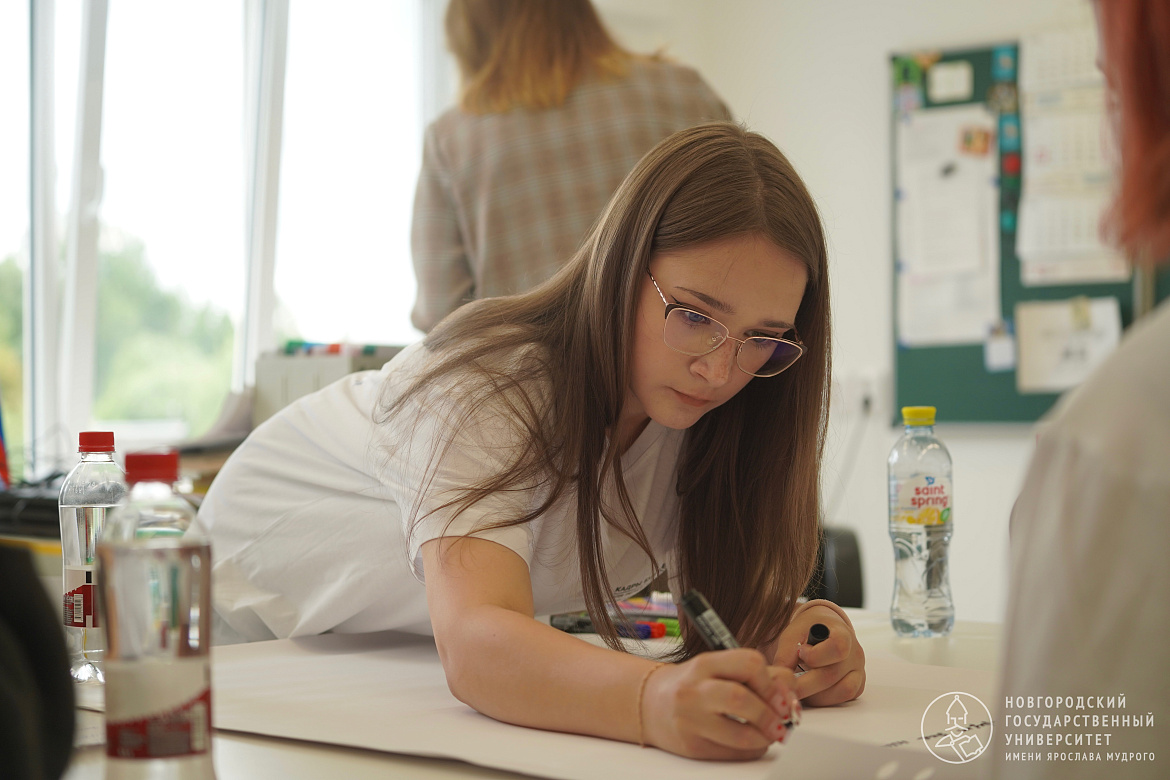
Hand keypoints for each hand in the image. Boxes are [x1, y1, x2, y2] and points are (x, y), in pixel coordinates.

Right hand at [641, 649, 797, 759]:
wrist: (650, 704)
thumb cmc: (694, 685)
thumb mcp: (719, 668)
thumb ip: (756, 675)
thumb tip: (790, 696)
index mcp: (705, 663)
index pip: (749, 663)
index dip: (773, 682)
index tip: (781, 694)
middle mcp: (695, 689)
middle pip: (742, 699)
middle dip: (771, 713)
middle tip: (782, 719)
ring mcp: (691, 720)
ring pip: (741, 735)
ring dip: (766, 736)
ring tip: (771, 733)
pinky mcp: (692, 746)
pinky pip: (733, 754)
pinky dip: (752, 750)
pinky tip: (752, 742)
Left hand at [773, 604, 864, 705]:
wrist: (823, 629)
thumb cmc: (807, 631)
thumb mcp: (792, 635)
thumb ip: (785, 655)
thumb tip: (780, 679)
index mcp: (842, 634)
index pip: (837, 648)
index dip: (815, 655)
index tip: (800, 652)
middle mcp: (855, 654)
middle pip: (832, 675)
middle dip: (805, 685)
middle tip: (788, 686)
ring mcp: (858, 671)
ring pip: (842, 691)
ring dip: (816, 695)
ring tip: (800, 686)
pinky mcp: (857, 685)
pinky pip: (845, 698)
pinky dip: (825, 699)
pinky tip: (812, 691)